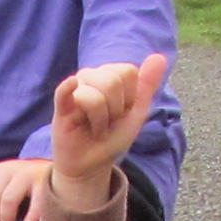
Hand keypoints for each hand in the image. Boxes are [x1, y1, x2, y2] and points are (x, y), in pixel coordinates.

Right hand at [45, 54, 167, 196]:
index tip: (122, 112)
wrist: (92, 164)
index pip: (127, 71)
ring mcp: (74, 89)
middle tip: (107, 122)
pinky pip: (64, 90)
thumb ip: (147, 84)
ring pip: (95, 96)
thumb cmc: (112, 136)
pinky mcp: (60, 106)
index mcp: (109, 75)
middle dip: (116, 110)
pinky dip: (69, 88)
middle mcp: (90, 76)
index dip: (130, 97)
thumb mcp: (136, 112)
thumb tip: (159, 57)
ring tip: (95, 126)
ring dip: (101, 121)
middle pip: (112, 81)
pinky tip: (72, 86)